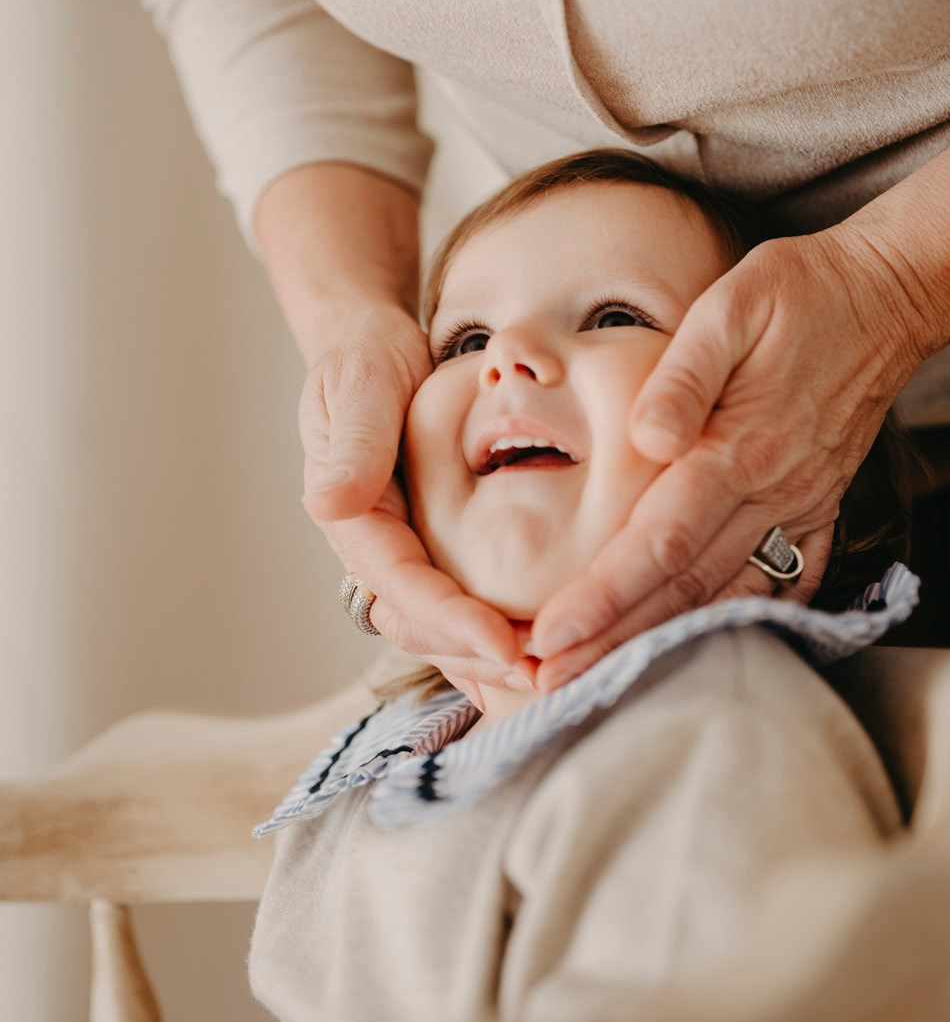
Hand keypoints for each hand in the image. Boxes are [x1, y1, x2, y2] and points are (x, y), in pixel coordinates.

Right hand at [299, 301, 524, 689]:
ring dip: (489, 659)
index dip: (451, 620)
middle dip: (479, 656)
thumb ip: (353, 442)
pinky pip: (456, 608)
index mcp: (351, 515)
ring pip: (439, 629)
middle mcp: (373, 546)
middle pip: (421, 625)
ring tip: (552, 675)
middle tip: (547, 676)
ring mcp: (401, 552)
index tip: (506, 646)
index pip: (401, 583)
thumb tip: (326, 505)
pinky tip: (532, 664)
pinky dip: (489, 640)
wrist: (373, 346)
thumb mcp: (359, 383)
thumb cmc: (366, 357)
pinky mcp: (430, 549)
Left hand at [531, 227, 922, 689]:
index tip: (551, 634)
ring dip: (662, 641)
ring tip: (600, 677)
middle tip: (551, 682)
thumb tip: (641, 439)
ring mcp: (803, 505)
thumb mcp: (730, 305)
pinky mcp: (819, 506)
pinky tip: (697, 646)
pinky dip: (738, 619)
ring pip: (727, 595)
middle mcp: (774, 490)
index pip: (661, 540)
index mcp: (740, 447)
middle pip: (685, 585)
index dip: (604, 594)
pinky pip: (782, 581)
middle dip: (614, 639)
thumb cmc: (795, 293)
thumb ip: (683, 374)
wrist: (884, 297)